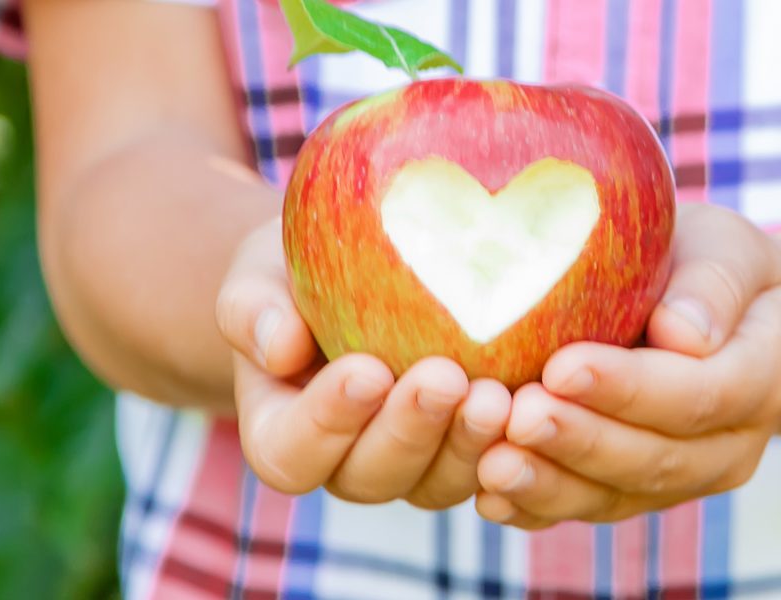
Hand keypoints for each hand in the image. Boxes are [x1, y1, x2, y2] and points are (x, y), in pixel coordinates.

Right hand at [216, 218, 510, 507]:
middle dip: (409, 433)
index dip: (326, 424)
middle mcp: (345, 460)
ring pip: (435, 484)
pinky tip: (534, 398)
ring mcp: (407, 462)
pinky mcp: (458, 447)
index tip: (365, 370)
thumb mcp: (257, 276)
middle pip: (370, 477)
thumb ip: (252, 310)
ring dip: (467, 445)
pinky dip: (513, 445)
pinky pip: (487, 466)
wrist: (347, 278)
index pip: (292, 452)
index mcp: (284, 433)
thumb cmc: (293, 278)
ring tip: (497, 393)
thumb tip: (277, 347)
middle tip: (445, 378)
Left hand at [475, 204, 780, 528]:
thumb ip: (713, 286)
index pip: (701, 394)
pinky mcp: (623, 488)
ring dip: (548, 483)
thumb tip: (684, 334)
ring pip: (611, 495)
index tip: (562, 367)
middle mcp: (722, 444)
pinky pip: (580, 507)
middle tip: (519, 415)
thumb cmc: (699, 268)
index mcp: (760, 379)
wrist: (685, 307)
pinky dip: (533, 505)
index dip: (630, 388)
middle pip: (653, 458)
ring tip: (493, 465)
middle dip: (579, 440)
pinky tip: (491, 496)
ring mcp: (671, 476)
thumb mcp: (722, 251)